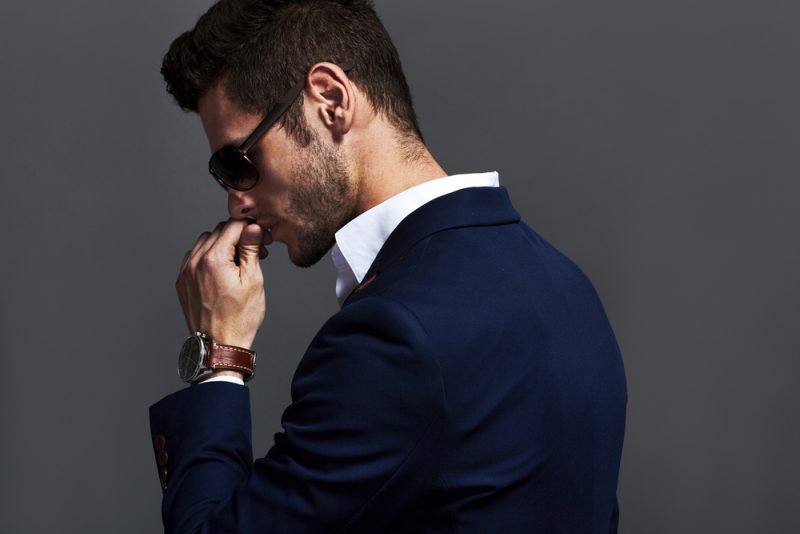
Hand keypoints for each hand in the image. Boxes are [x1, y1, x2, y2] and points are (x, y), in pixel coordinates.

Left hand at [176, 219, 267, 349]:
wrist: (219, 346)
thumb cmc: (240, 319)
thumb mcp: (253, 280)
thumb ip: (250, 249)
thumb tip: (252, 227)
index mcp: (214, 259)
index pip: (233, 226)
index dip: (250, 228)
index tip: (260, 238)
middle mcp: (194, 262)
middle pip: (219, 231)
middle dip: (238, 237)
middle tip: (254, 253)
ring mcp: (185, 272)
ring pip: (204, 242)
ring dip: (222, 245)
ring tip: (237, 263)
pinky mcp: (182, 282)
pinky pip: (194, 257)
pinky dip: (208, 257)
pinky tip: (222, 271)